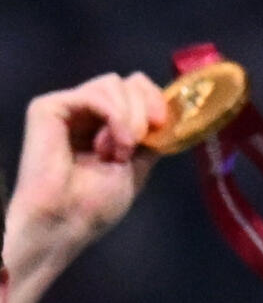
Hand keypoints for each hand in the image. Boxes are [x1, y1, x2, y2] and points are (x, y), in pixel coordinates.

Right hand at [8, 73, 169, 291]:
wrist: (65, 221)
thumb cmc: (97, 203)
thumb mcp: (138, 166)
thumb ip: (151, 137)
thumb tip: (173, 115)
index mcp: (105, 124)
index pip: (136, 89)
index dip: (156, 100)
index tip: (163, 124)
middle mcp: (86, 112)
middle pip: (127, 81)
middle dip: (144, 109)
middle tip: (139, 142)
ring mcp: (68, 107)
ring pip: (113, 83)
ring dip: (129, 118)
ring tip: (120, 151)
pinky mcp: (48, 107)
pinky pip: (95, 94)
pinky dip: (113, 116)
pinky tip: (111, 145)